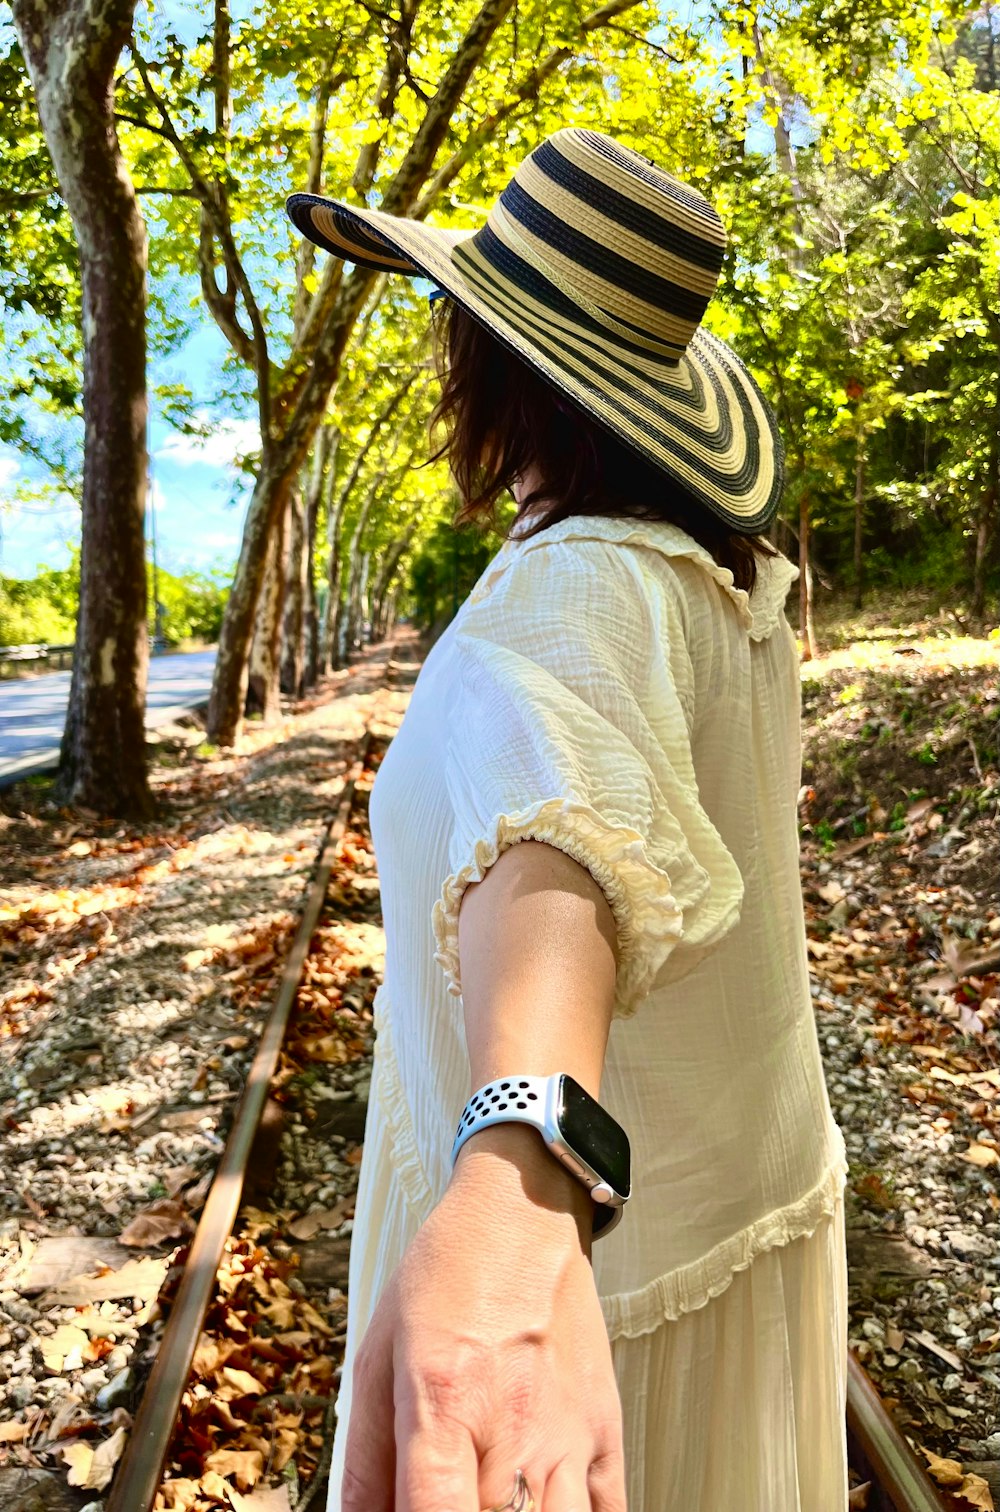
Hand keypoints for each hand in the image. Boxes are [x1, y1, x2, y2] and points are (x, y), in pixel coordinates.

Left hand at [339, 1125, 627, 1510]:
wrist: (522, 1213)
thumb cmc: (451, 1274)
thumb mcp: (379, 1356)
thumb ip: (364, 1459)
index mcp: (444, 1407)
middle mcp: (512, 1428)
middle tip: (448, 1495)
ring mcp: (568, 1435)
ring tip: (495, 1501)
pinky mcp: (606, 1430)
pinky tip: (544, 1508)